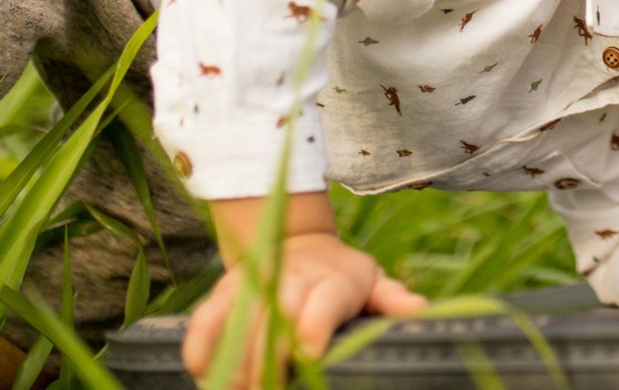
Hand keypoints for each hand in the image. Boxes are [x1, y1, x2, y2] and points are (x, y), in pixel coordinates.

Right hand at [181, 232, 428, 386]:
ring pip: (239, 320)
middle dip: (270, 358)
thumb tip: (419, 311)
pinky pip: (205, 319)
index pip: (324, 302)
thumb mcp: (373, 283)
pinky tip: (203, 374)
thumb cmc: (342, 277)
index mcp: (334, 280)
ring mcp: (254, 284)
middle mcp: (291, 279)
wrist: (296, 245)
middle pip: (277, 315)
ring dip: (235, 359)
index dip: (314, 326)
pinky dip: (200, 346)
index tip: (310, 354)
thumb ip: (392, 300)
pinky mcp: (223, 293)